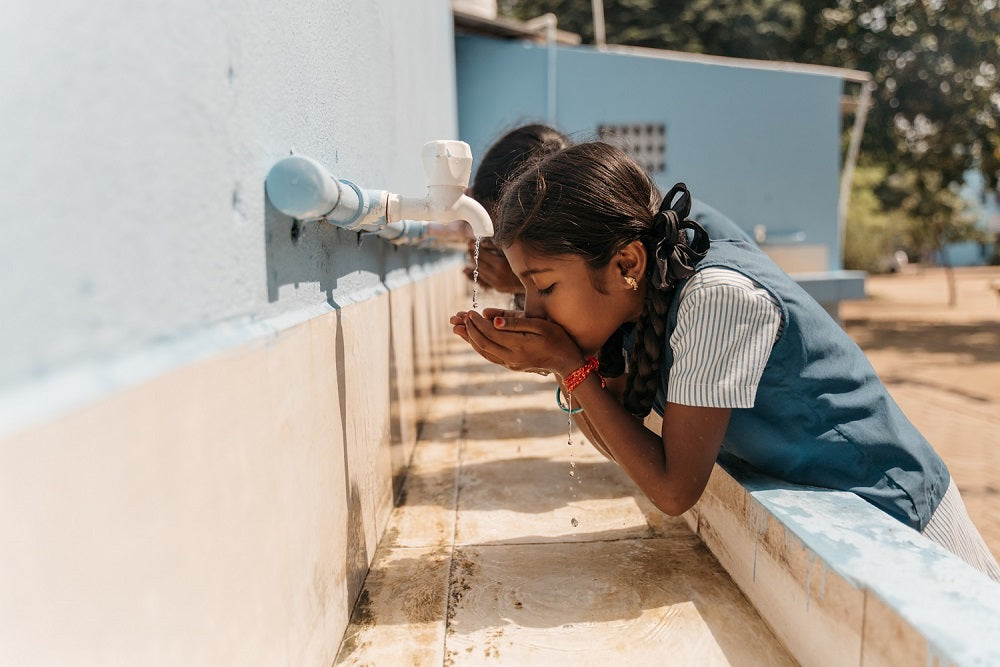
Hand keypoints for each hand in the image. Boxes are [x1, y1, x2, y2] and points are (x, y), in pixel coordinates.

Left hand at [451, 309, 582, 377]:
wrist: (566, 362)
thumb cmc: (557, 338)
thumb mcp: (540, 326)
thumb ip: (517, 323)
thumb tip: (494, 321)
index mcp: (519, 346)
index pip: (490, 333)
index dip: (477, 323)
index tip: (470, 312)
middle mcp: (512, 357)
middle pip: (483, 344)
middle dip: (469, 330)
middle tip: (459, 318)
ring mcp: (510, 363)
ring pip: (483, 352)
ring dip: (469, 340)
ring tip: (457, 329)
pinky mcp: (511, 365)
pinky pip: (489, 356)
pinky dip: (478, 346)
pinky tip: (472, 339)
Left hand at [463, 239, 523, 293]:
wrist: (539, 281)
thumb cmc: (528, 262)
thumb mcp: (512, 251)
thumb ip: (497, 246)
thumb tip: (482, 242)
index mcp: (501, 265)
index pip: (482, 255)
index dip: (475, 248)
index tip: (470, 241)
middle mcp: (497, 276)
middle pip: (479, 264)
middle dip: (473, 254)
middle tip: (468, 246)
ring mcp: (497, 284)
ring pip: (480, 272)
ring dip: (474, 263)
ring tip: (470, 255)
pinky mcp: (498, 288)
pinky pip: (484, 280)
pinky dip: (477, 273)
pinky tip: (468, 269)